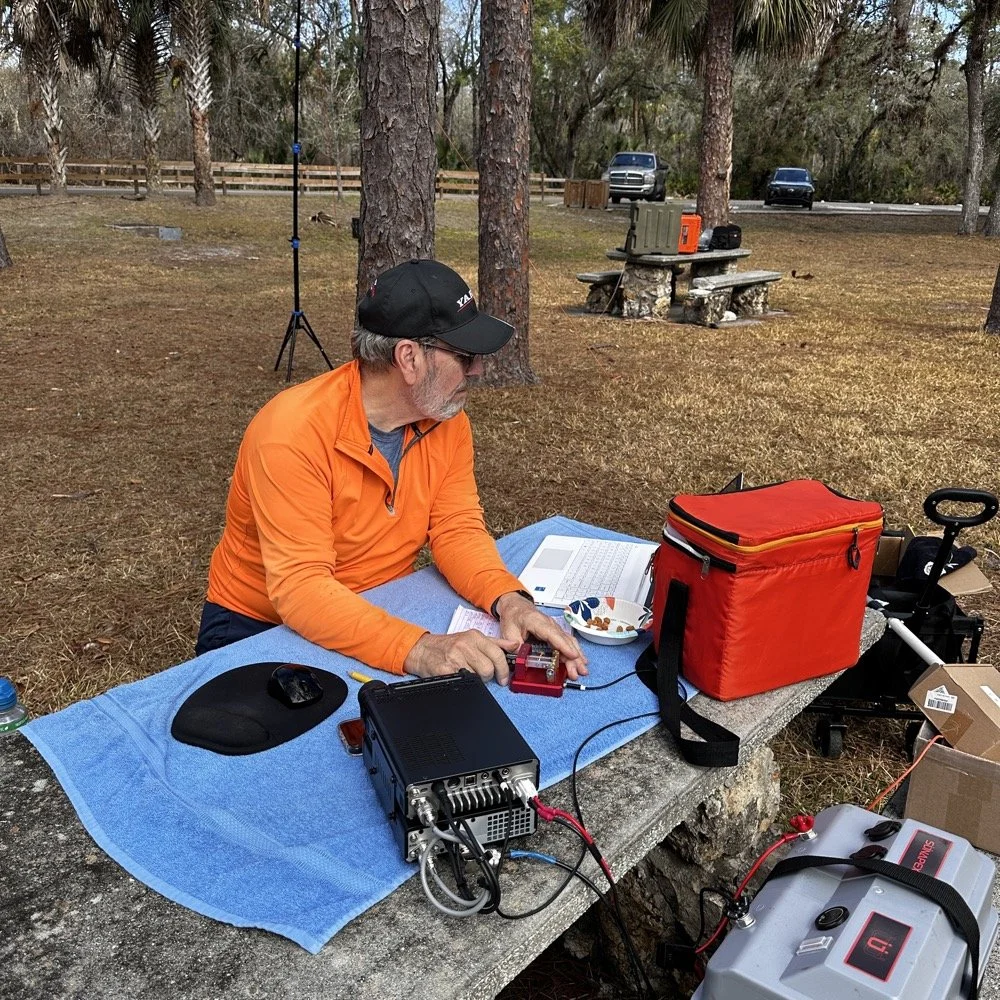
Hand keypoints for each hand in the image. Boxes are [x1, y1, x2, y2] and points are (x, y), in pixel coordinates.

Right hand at [403, 630, 522, 685]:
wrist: (423, 649)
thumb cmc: (449, 645)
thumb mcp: (473, 638)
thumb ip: (496, 642)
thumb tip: (515, 645)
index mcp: (474, 636)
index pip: (497, 654)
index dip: (503, 669)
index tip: (503, 678)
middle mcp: (465, 645)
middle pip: (488, 668)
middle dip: (488, 676)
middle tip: (482, 676)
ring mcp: (454, 657)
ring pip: (477, 676)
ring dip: (476, 680)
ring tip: (468, 674)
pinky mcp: (445, 669)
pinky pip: (463, 681)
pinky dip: (463, 682)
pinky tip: (459, 676)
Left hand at [493, 592, 588, 679]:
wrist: (515, 604)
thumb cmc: (513, 616)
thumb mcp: (508, 631)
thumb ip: (513, 645)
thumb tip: (520, 656)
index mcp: (537, 622)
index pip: (553, 634)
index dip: (563, 646)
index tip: (573, 656)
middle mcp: (549, 624)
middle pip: (564, 640)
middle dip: (574, 656)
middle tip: (579, 671)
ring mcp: (554, 627)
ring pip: (568, 641)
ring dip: (577, 656)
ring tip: (582, 670)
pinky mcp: (555, 631)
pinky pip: (566, 641)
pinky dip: (574, 651)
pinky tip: (580, 660)